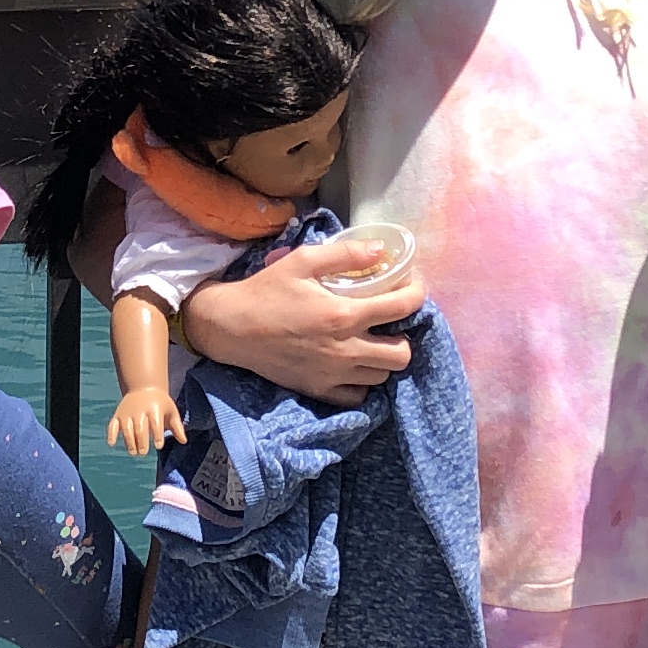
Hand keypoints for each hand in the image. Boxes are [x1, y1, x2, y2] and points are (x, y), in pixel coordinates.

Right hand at [107, 386, 184, 454]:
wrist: (144, 387)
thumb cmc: (160, 403)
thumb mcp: (171, 411)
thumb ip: (177, 426)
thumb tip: (184, 441)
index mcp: (154, 409)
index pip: (155, 424)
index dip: (157, 435)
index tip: (159, 446)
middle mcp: (140, 411)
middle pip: (139, 428)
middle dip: (141, 441)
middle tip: (143, 452)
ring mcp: (127, 413)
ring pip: (126, 428)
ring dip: (129, 441)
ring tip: (133, 452)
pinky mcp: (118, 415)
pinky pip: (113, 425)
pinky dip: (111, 434)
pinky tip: (112, 444)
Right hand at [179, 232, 426, 399]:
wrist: (230, 327)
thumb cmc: (266, 290)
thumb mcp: (303, 260)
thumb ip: (346, 254)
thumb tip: (383, 250)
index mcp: (344, 314)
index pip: (403, 308)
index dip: (417, 293)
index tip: (411, 285)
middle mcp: (344, 349)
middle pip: (402, 354)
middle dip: (404, 334)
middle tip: (389, 320)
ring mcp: (332, 374)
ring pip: (382, 376)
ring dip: (383, 357)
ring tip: (371, 340)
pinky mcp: (319, 390)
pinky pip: (358, 396)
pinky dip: (362, 382)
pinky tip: (353, 364)